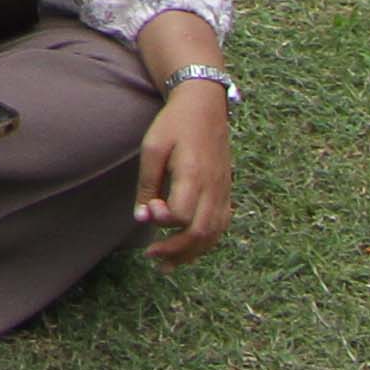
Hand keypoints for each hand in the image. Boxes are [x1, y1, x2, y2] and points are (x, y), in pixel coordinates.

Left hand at [135, 78, 234, 261]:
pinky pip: (221, 226)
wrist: (205, 106)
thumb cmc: (174, 124)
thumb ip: (148, 183)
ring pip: (214, 234)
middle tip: (153, 256)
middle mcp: (213, 187)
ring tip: (167, 264)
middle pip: (201, 232)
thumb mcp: (153, 147)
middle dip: (177, 250)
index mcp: (193, 174)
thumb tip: (143, 217)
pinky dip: (205, 242)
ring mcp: (223, 191)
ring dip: (191, 253)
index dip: (164, 220)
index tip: (150, 211)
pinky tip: (188, 249)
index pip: (183, 214)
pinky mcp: (226, 192)